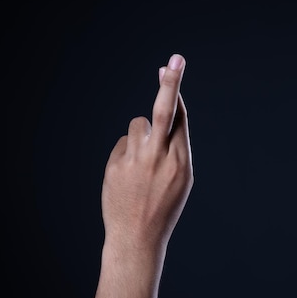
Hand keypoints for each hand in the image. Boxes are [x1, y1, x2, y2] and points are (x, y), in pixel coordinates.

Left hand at [101, 54, 192, 255]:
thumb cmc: (163, 206)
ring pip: (138, 124)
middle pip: (164, 112)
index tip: (173, 66)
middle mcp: (159, 159)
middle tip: (174, 59)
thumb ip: (176, 146)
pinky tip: (130, 175)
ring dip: (142, 136)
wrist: (137, 237)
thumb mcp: (181, 179)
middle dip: (170, 83)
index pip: (180, 118)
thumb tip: (167, 110)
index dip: (176, 90)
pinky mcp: (115, 166)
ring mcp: (135, 162)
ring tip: (143, 163)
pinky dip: (128, 153)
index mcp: (181, 163)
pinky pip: (123, 143)